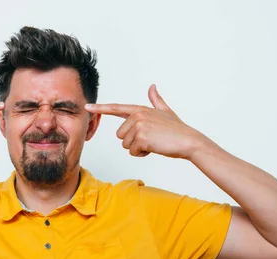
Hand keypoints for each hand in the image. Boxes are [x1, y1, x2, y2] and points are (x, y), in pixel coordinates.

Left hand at [85, 84, 207, 158]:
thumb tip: (152, 86)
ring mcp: (139, 125)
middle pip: (120, 135)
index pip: (116, 108)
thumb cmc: (177, 130)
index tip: (87, 107)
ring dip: (138, 149)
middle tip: (151, 139)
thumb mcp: (165, 112)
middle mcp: (137, 115)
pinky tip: (155, 148)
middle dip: (133, 142)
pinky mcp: (141, 137)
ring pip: (125, 145)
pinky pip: (133, 151)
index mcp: (140, 109)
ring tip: (154, 143)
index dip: (100, 108)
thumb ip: (156, 100)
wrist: (189, 141)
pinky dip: (142, 154)